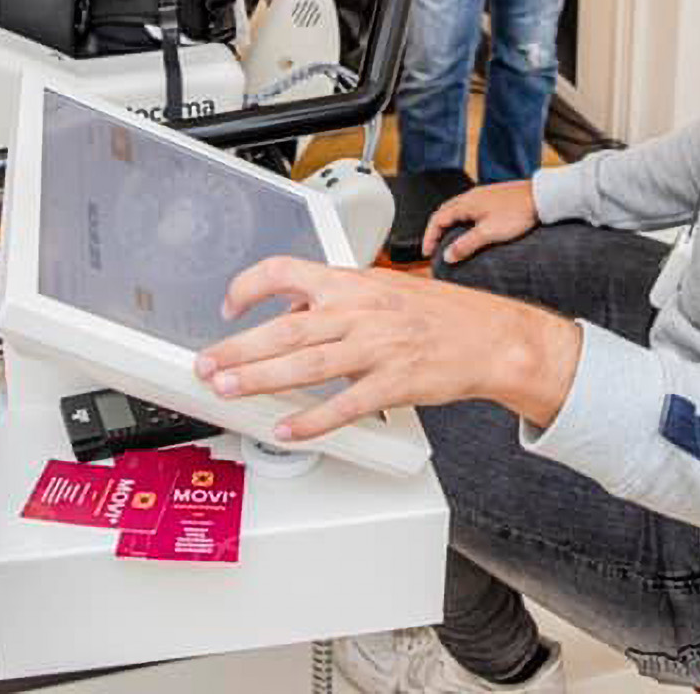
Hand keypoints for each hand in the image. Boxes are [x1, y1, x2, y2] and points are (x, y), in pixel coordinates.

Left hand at [195, 258, 581, 438]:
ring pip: (308, 364)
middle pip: (287, 327)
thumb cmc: (438, 315)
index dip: (249, 286)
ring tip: (229, 390)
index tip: (226, 305)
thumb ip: (335, 301)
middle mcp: (360, 310)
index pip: (287, 271)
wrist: (492, 337)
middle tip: (208, 364)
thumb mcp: (381, 290)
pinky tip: (287, 429)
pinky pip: (346, 405)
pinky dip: (312, 420)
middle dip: (239, 347)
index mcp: (352, 283)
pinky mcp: (395, 382)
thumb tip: (292, 316)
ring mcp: (378, 347)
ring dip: (262, 378)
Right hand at [423, 180, 538, 261]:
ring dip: (447, 223)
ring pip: (455, 208)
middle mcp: (470, 196)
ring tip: (448, 238)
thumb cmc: (516, 213)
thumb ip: (466, 245)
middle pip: (443, 212)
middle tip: (433, 246)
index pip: (437, 220)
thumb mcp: (489, 233)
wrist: (540, 196)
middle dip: (435, 229)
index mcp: (465, 204)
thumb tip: (447, 256)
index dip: (429, 237)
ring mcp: (481, 195)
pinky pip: (468, 207)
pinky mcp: (492, 196)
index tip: (427, 253)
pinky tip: (470, 227)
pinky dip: (460, 219)